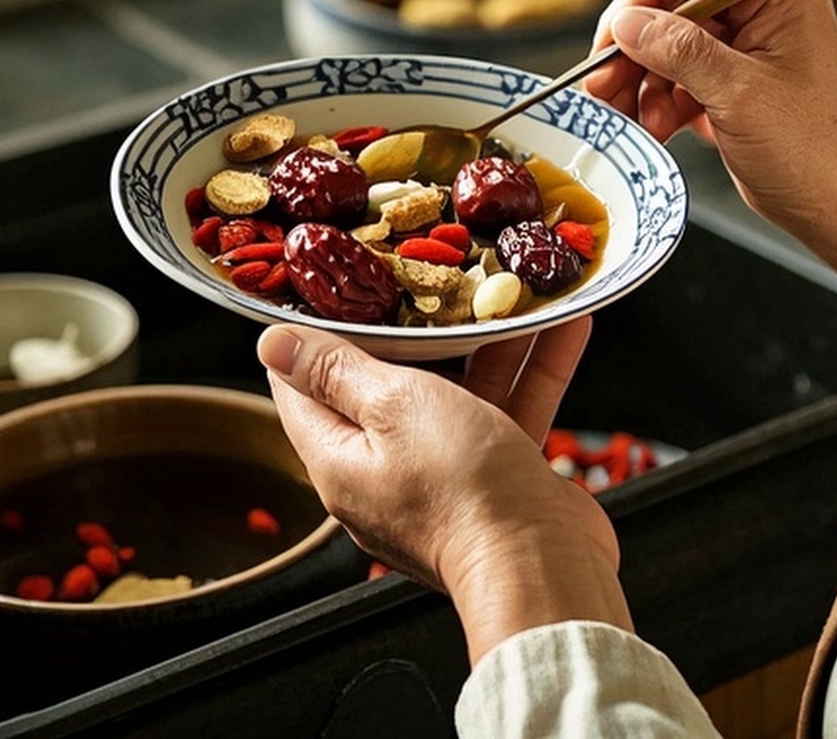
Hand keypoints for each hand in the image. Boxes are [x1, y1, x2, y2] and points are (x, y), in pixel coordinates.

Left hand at [259, 318, 631, 660]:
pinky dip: (529, 371)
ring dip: (485, 340)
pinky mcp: (495, 480)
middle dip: (408, 327)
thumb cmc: (462, 489)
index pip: (299, 388)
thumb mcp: (391, 406)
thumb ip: (336, 371)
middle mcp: (383, 472)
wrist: (543, 567)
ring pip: (458, 392)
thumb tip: (272, 345)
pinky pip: (506, 412)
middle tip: (424, 270)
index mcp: (338, 459)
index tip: (329, 284)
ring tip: (505, 285)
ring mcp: (443, 477)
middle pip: (384, 385)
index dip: (307, 334)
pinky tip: (564, 327)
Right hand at [585, 0, 836, 293]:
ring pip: (668, 45)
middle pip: (672, 3)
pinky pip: (678, 80)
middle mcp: (761, 12)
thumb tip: (627, 22)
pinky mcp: (733, 88)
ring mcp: (746, 51)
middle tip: (603, 83)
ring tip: (628, 118)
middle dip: (635, 45)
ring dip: (641, 80)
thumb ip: (680, 50)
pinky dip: (659, 104)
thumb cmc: (816, 152)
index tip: (616, 35)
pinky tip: (656, 130)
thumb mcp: (739, 94)